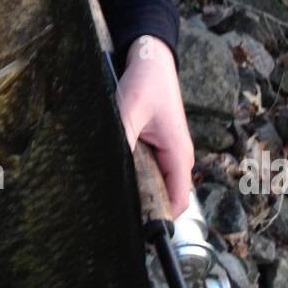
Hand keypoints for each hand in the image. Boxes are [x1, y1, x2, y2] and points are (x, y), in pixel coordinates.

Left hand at [115, 35, 194, 219]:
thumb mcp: (129, 109)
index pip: (177, 202)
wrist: (151, 60)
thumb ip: (122, 138)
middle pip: (164, 198)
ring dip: (135, 192)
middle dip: (142, 208)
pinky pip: (146, 172)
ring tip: (108, 194)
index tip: (133, 228)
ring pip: (153, 186)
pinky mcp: (156, 149)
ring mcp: (167, 155)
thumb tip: (112, 166)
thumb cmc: (146, 82)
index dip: (159, 219)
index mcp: (179, 155)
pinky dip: (132, 177)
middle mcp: (177, 159)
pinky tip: (113, 174)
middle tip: (111, 212)